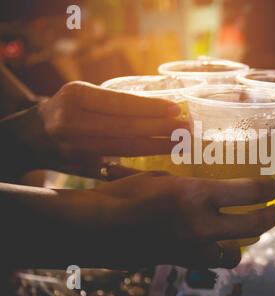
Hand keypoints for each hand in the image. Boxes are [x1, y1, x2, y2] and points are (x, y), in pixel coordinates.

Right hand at [17, 81, 188, 177]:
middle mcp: (73, 123)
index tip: (176, 110)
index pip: (121, 103)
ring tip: (183, 143)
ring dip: (158, 147)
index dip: (150, 108)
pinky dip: (143, 162)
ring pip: (126, 148)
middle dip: (161, 130)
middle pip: (127, 128)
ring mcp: (77, 150)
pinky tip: (164, 161)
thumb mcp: (82, 93)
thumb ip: (113, 100)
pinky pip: (118, 165)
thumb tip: (158, 108)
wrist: (32, 135)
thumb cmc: (66, 108)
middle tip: (188, 129)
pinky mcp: (82, 168)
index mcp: (76, 97)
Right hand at [61, 174, 274, 268]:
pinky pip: (211, 261)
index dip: (268, 189)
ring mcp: (193, 248)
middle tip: (274, 210)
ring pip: (236, 252)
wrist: (95, 229)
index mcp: (196, 195)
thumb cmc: (122, 194)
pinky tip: (211, 242)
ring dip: (245, 240)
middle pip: (255, 226)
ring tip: (243, 229)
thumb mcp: (159, 178)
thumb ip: (189, 187)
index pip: (251, 193)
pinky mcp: (181, 262)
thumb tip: (206, 187)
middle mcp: (201, 224)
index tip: (272, 186)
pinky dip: (218, 253)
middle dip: (271, 217)